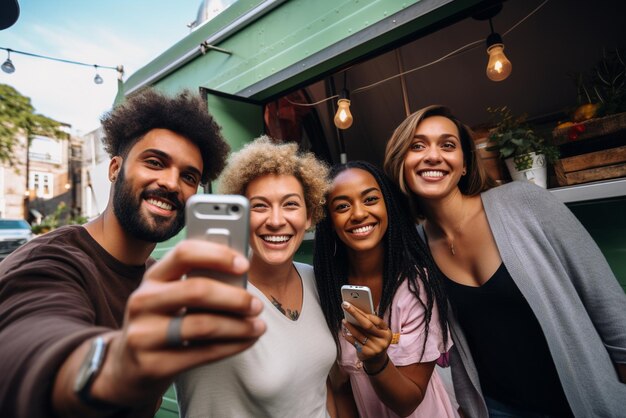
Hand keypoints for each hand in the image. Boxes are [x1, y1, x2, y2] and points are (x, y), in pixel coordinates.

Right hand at [91, 239, 265, 406]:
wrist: (126, 368)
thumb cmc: (160, 323)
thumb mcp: (169, 296)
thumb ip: (198, 281)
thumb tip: (241, 272)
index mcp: (153, 277)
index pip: (184, 253)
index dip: (217, 255)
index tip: (244, 265)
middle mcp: (143, 301)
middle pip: (197, 290)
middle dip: (234, 297)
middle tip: (256, 305)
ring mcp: (144, 334)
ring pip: (203, 326)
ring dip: (239, 326)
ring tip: (258, 326)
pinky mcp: (153, 364)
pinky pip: (203, 353)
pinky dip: (232, 346)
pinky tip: (246, 341)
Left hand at [341, 301, 391, 365]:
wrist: (376, 360)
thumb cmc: (375, 341)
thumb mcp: (377, 333)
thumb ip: (371, 324)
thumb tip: (357, 310)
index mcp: (387, 332)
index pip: (376, 320)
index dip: (365, 312)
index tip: (354, 305)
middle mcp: (383, 340)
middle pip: (367, 325)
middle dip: (355, 314)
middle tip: (346, 306)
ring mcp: (376, 348)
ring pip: (359, 334)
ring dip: (350, 326)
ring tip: (344, 320)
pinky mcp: (367, 354)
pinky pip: (355, 343)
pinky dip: (349, 337)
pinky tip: (345, 333)